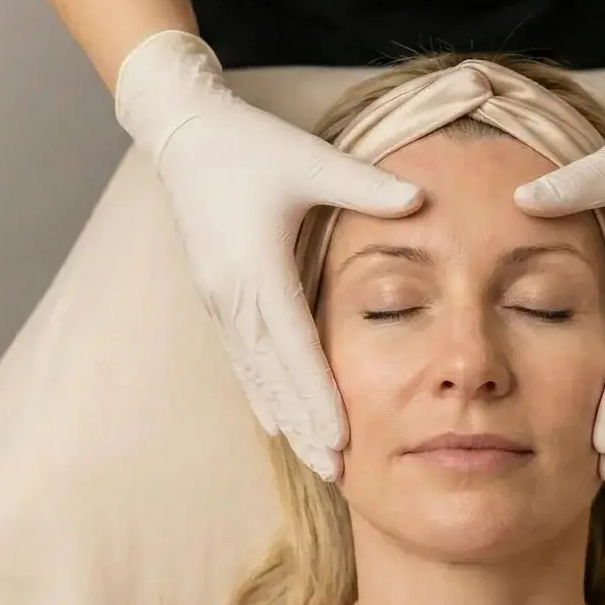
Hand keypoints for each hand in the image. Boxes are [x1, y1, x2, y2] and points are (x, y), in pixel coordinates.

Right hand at [115, 31, 423, 480]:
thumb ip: (366, 185)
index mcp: (257, 268)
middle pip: (274, 377)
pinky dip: (262, 395)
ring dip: (285, 421)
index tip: (340, 437)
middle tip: (337, 472)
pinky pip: (241, 360)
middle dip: (305, 427)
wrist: (183, 132)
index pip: (294, 348)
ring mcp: (220, 300)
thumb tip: (421, 199)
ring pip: (256, 376)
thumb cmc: (249, 143)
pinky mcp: (216, 297)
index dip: (318, 396)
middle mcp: (233, 295)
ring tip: (315, 462)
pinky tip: (275, 425)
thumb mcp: (311, 159)